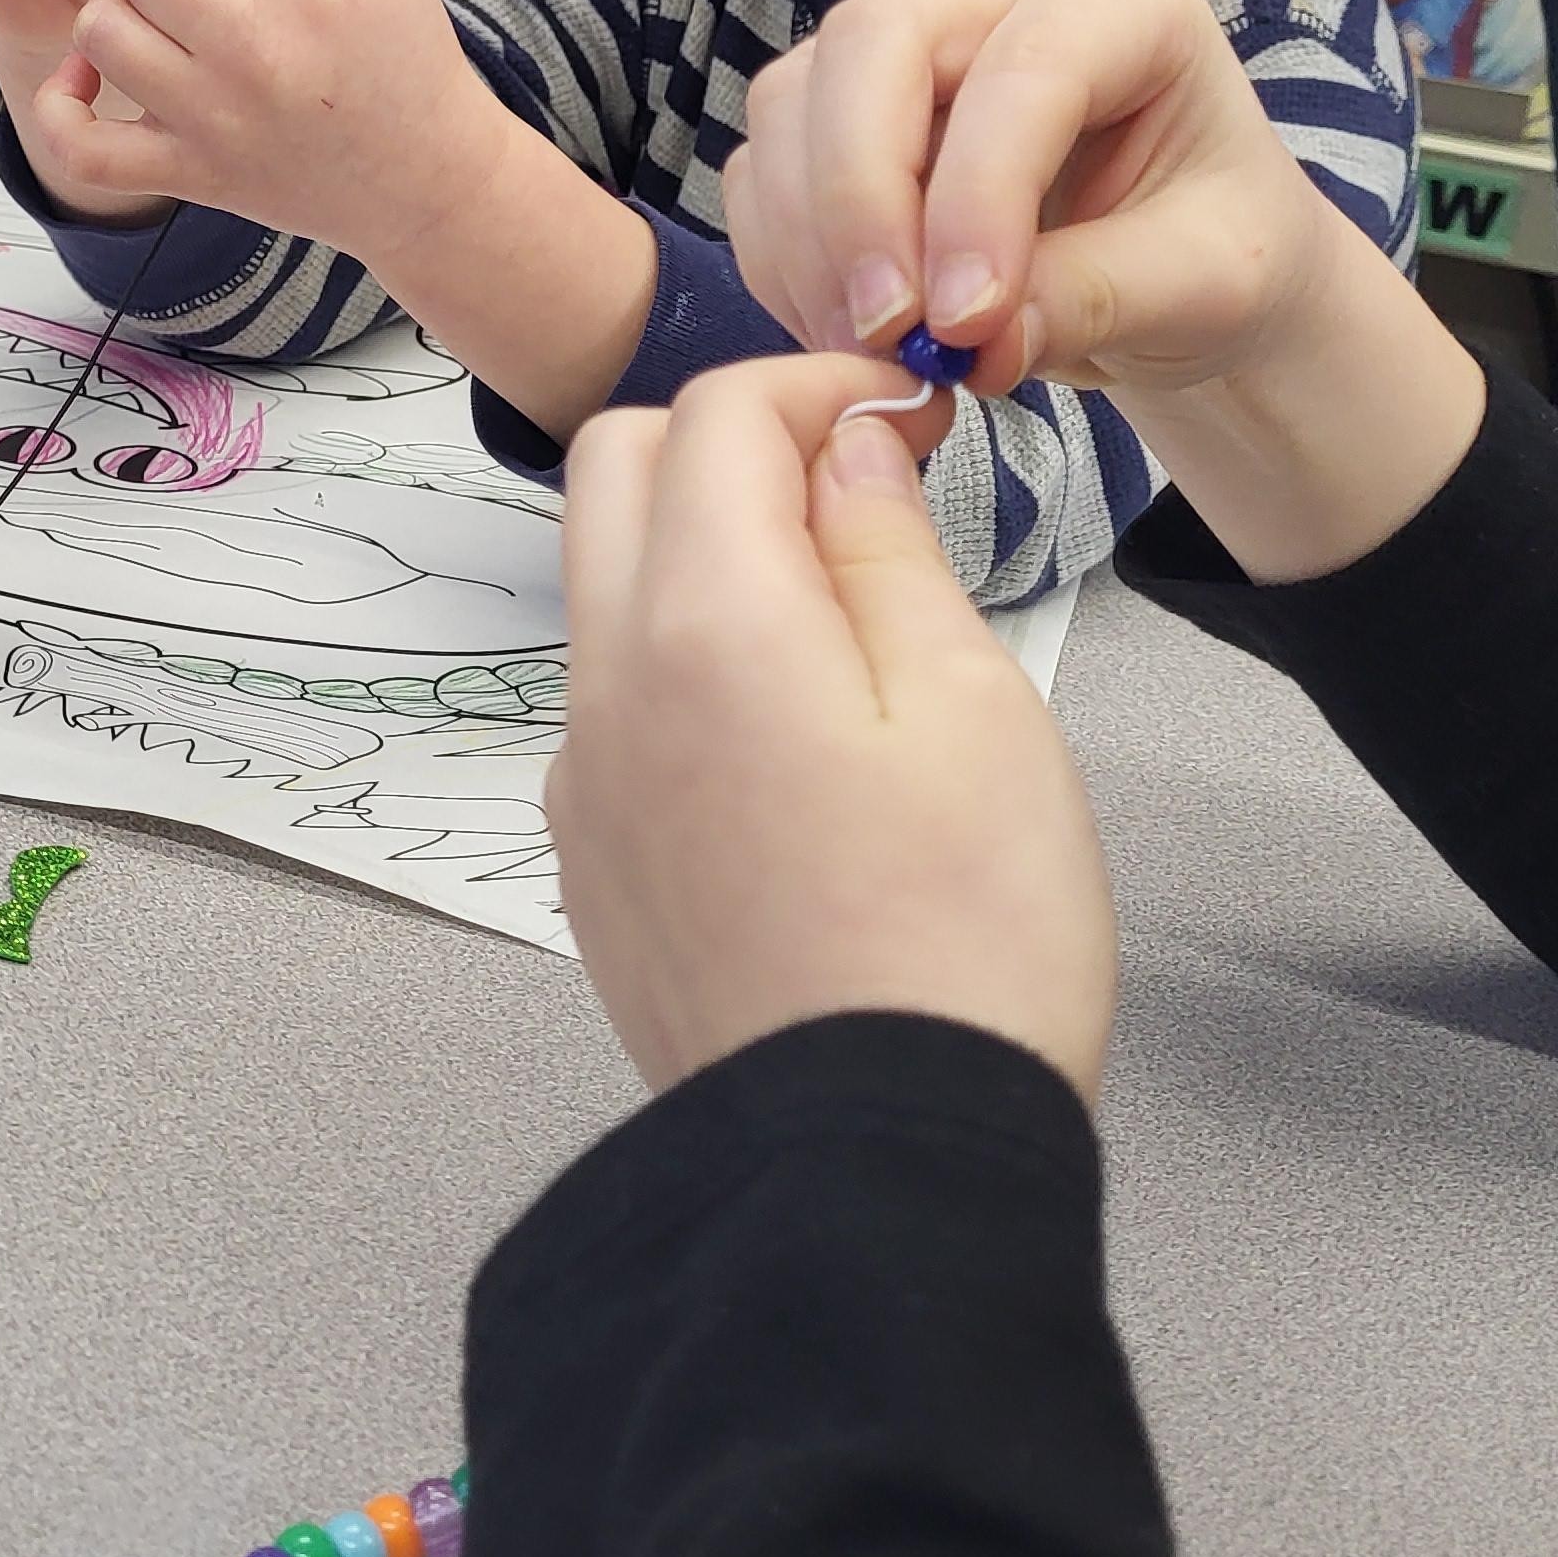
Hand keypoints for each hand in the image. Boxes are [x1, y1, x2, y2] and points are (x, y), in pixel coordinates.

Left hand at [22, 0, 516, 272]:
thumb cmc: (402, 57)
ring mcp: (221, 118)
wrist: (428, 176)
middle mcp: (264, 49)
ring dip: (119, 11)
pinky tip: (88, 78)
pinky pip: (82, 143)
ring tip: (162, 22)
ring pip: (101, 26)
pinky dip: (64, 106)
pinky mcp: (194, 174)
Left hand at [555, 353, 1113, 1101]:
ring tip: (844, 618)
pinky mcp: (587, 862)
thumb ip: (889, 548)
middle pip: (619, 467)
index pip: (718, 413)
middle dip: (731, 439)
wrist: (871, 1170)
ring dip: (700, 549)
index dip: (821, 386)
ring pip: (603, 585)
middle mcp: (607, 683)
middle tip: (860, 489)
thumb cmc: (960, 944)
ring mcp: (581, 779)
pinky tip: (792, 733)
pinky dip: (681, 659)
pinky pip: (609, 703)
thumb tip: (847, 445)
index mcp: (705, 622)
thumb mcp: (976, 707)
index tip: (911, 416)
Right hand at [719, 0, 1483, 580]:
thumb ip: (1095, 298)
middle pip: (872, 42)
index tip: (967, 328)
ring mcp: (903, 43)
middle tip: (889, 331)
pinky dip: (784, 258)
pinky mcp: (838, 111)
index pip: (1022, 70)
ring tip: (875, 352)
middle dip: (862, 196)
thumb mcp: (1203, 284)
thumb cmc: (1215, 249)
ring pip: (796, 100)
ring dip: (812, 238)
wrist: (1181, 271)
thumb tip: (972, 342)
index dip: (979, 197)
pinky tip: (849, 333)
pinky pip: (766, 169)